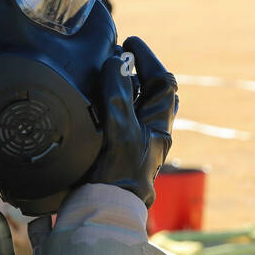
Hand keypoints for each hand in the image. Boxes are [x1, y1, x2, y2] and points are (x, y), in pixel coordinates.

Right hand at [83, 37, 177, 207]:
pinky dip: (108, 107)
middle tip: (121, 58)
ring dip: (124, 90)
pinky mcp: (116, 153)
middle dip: (141, 74)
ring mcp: (134, 144)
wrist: (104, 211)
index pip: (163, 82)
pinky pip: (117, 121)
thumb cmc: (119, 175)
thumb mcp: (121, 129)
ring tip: (105, 77)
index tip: (129, 42)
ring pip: (136, 109)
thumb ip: (119, 95)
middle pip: (155, 96)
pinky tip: (92, 105)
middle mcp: (150, 134)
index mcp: (159, 126)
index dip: (148, 59)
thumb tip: (116, 62)